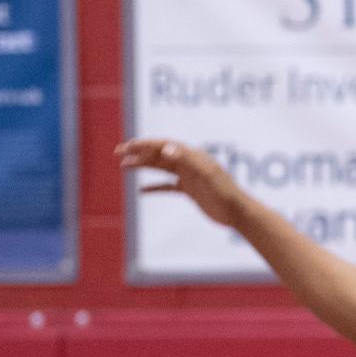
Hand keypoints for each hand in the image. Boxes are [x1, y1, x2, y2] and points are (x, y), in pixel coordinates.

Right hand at [117, 139, 245, 226]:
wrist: (237, 212)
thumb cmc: (224, 191)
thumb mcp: (206, 173)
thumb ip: (187, 159)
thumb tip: (167, 148)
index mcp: (192, 156)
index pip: (163, 145)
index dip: (145, 144)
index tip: (128, 146)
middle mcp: (189, 163)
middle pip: (159, 154)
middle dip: (138, 153)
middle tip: (118, 153)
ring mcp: (189, 177)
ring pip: (161, 168)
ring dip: (142, 166)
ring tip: (124, 167)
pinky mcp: (190, 191)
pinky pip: (168, 186)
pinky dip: (155, 187)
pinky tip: (141, 191)